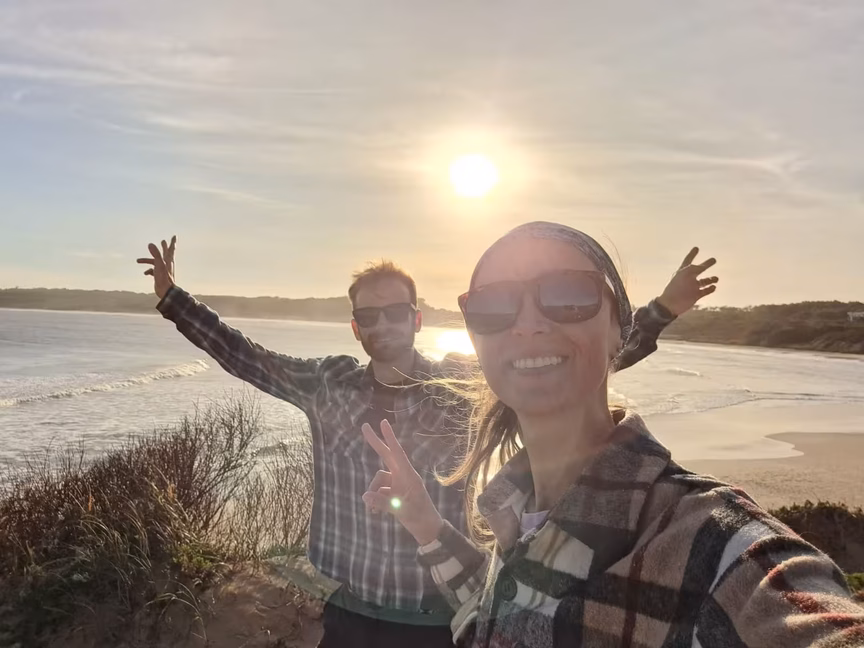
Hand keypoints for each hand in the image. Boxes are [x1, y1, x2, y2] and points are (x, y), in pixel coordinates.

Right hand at [137, 236, 176, 299]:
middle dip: (164, 247)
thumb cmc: (164, 278)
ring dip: (147, 261)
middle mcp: (167, 265)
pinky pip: (153, 271)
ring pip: (155, 262)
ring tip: (138, 260)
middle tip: (163, 241)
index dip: (172, 242)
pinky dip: (148, 271)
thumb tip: (150, 243)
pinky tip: (145, 273)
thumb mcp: (158, 264)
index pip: (171, 249)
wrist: (165, 292)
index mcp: (168, 261)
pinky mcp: (160, 276)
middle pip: (165, 253)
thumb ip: (156, 253)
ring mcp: (163, 270)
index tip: (174, 236)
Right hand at [361, 420, 444, 545]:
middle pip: (386, 456)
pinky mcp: (394, 492)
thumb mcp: (400, 510)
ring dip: (373, 494)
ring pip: (378, 481)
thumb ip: (382, 502)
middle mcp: (402, 476)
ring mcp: (398, 484)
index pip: (396, 453)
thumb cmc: (419, 517)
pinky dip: (375, 501)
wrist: (427, 530)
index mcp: (408, 475)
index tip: (383, 422)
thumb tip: (365, 495)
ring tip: (372, 512)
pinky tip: (375, 514)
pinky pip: (379, 492)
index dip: (389, 437)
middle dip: (375, 443)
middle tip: (364, 426)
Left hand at [657, 247, 717, 315]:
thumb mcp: (687, 273)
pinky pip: (705, 291)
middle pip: (699, 269)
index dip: (692, 254)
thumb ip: (696, 268)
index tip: (696, 248)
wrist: (672, 303)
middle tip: (714, 259)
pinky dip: (710, 289)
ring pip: (704, 281)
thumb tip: (704, 265)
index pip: (688, 260)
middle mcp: (688, 278)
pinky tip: (714, 287)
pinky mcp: (696, 295)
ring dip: (711, 279)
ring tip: (716, 278)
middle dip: (706, 264)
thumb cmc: (677, 286)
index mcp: (683, 271)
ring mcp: (692, 287)